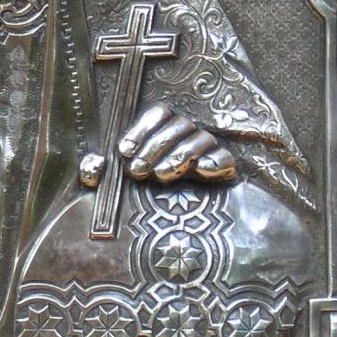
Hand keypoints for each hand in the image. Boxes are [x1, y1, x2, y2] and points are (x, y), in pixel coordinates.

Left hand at [118, 103, 235, 183]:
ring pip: (201, 139)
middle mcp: (189, 134)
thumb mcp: (131, 175)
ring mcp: (209, 149)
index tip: (126, 152)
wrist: (186, 222)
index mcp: (166, 128)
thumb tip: (111, 156)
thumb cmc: (148, 193)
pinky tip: (201, 168)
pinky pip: (226, 159)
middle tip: (139, 169)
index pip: (160, 114)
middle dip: (155, 147)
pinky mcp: (225, 168)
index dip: (141, 130)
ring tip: (160, 174)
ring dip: (178, 155)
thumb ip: (118, 163)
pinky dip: (215, 161)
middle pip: (178, 125)